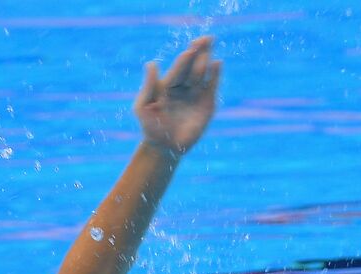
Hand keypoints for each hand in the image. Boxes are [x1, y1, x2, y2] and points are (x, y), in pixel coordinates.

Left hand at [134, 35, 220, 155]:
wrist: (166, 147)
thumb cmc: (151, 128)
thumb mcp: (144, 107)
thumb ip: (148, 86)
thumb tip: (152, 63)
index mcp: (167, 85)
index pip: (177, 69)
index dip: (183, 60)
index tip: (189, 51)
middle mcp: (183, 85)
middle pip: (192, 65)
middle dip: (198, 52)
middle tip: (205, 38)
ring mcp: (196, 93)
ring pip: (202, 73)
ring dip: (205, 61)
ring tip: (208, 49)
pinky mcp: (208, 102)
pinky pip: (212, 85)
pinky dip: (215, 74)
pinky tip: (217, 64)